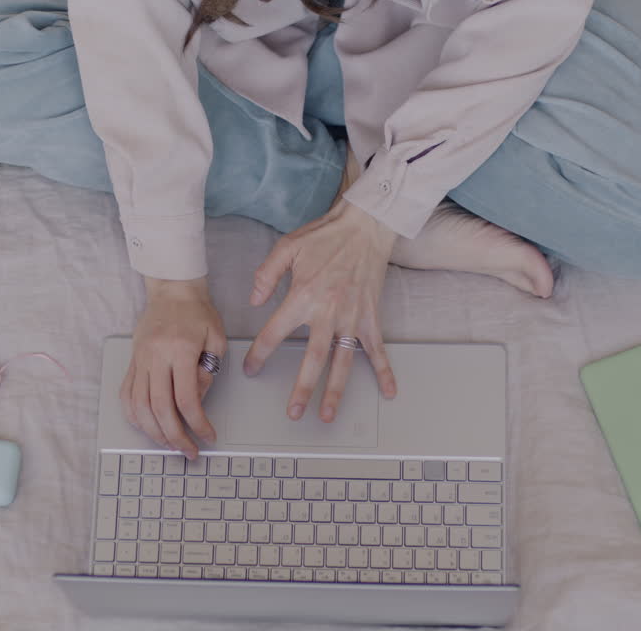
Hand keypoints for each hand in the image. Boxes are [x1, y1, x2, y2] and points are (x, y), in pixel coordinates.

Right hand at [122, 276, 225, 458]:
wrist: (172, 290)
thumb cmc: (197, 312)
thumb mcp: (216, 338)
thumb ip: (208, 372)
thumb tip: (197, 402)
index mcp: (179, 350)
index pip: (186, 398)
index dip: (198, 423)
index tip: (208, 437)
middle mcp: (155, 357)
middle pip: (160, 408)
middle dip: (175, 437)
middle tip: (189, 452)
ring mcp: (139, 360)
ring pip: (139, 406)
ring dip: (153, 432)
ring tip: (170, 445)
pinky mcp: (132, 361)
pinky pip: (126, 394)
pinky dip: (134, 416)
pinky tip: (147, 427)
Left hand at [243, 200, 399, 421]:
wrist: (365, 226)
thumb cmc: (326, 236)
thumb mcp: (287, 247)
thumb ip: (266, 274)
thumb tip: (253, 300)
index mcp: (303, 297)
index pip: (275, 333)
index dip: (260, 353)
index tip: (252, 369)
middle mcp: (328, 312)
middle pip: (312, 359)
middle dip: (302, 389)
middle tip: (293, 413)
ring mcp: (352, 317)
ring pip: (342, 362)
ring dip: (335, 391)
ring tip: (327, 414)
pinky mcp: (370, 317)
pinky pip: (377, 349)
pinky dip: (385, 371)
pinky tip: (388, 391)